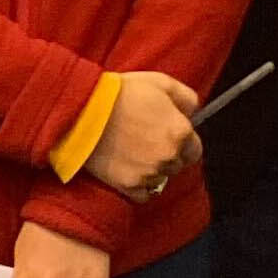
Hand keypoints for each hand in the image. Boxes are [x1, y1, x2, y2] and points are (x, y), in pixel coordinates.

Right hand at [88, 70, 199, 197]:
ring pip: (160, 179)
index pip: (194, 150)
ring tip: (133, 152)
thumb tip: (193, 112)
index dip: (183, 144)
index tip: (169, 137)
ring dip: (152, 169)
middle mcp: (168, 156)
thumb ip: (186, 98)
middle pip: (177, 165)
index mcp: (180, 132)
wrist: (83, 111)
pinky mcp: (127, 185)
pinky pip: (143, 195)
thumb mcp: (160, 82)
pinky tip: (128, 168)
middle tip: (146, 141)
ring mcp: (148, 173)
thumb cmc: (120, 93)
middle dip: (166, 155)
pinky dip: (138, 186)